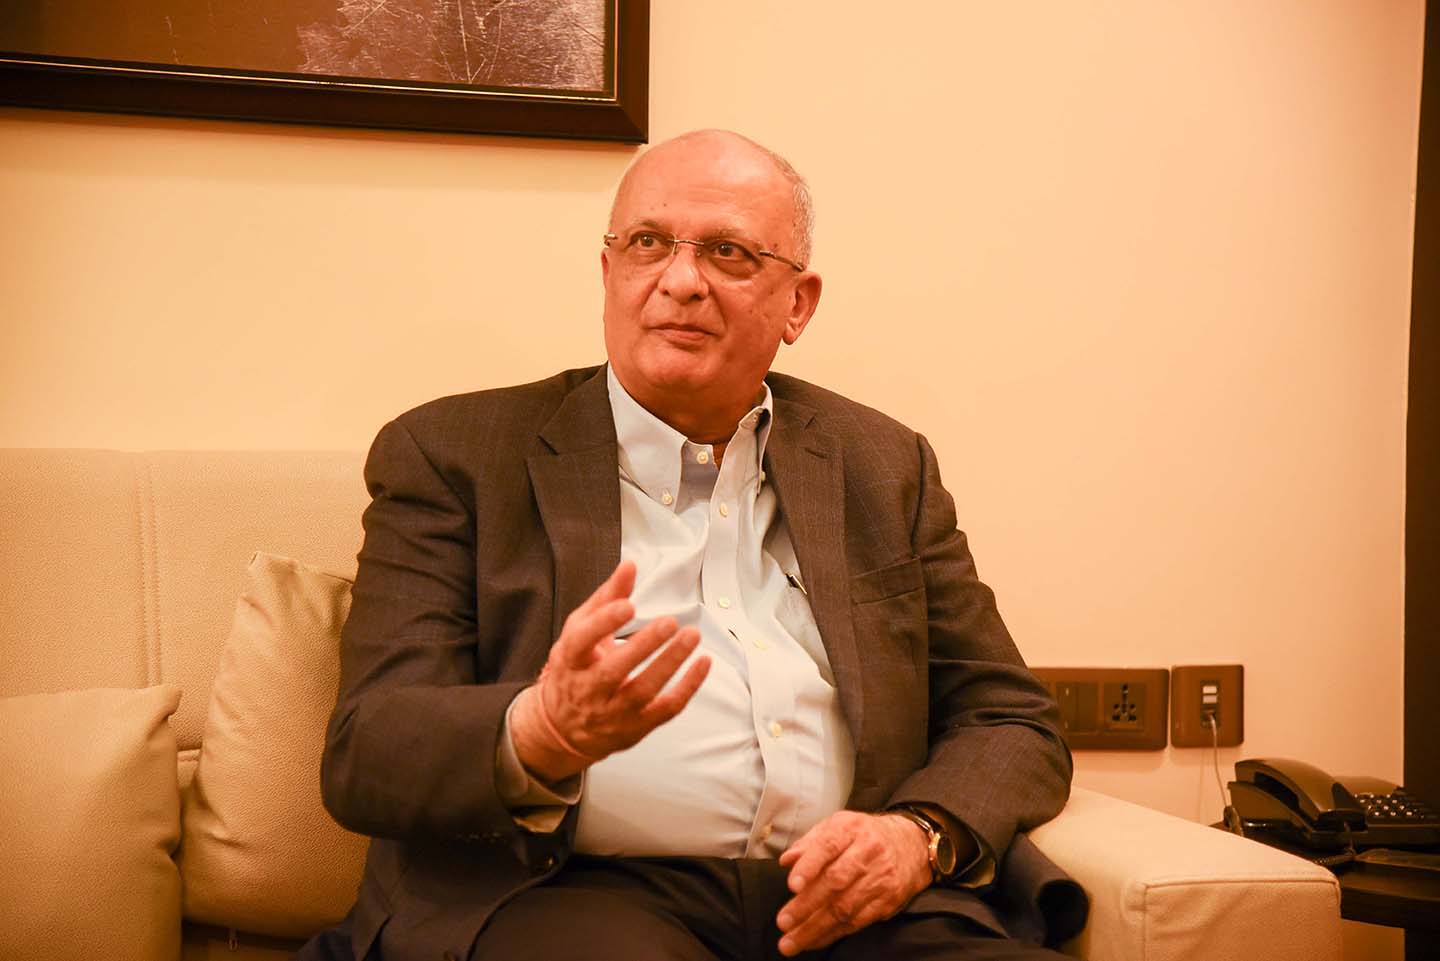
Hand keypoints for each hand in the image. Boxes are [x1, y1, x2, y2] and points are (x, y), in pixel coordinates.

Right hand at [512, 560, 709, 781]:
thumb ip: (606, 598)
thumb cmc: (575, 669)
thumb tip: (630, 566)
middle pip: (614, 670)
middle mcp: (588, 689)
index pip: (580, 642)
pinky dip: (687, 687)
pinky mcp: (636, 726)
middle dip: (644, 645)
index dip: (603, 623)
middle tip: (669, 622)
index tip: (627, 605)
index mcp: (570, 660)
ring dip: (670, 663)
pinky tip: (703, 662)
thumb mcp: (580, 632)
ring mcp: (612, 712)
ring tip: (692, 635)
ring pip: (643, 690)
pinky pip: (666, 709)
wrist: (562, 729)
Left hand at [775, 811, 930, 956]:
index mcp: (851, 829)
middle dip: (807, 905)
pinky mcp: (888, 901)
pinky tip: (814, 941)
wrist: (911, 844)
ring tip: (792, 942)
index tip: (792, 885)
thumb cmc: (864, 835)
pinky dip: (833, 934)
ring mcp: (880, 878)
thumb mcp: (838, 826)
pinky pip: (858, 921)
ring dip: (816, 928)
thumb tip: (786, 861)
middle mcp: (868, 852)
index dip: (809, 866)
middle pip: (836, 881)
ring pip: (845, 907)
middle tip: (784, 922)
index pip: (828, 846)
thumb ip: (810, 843)